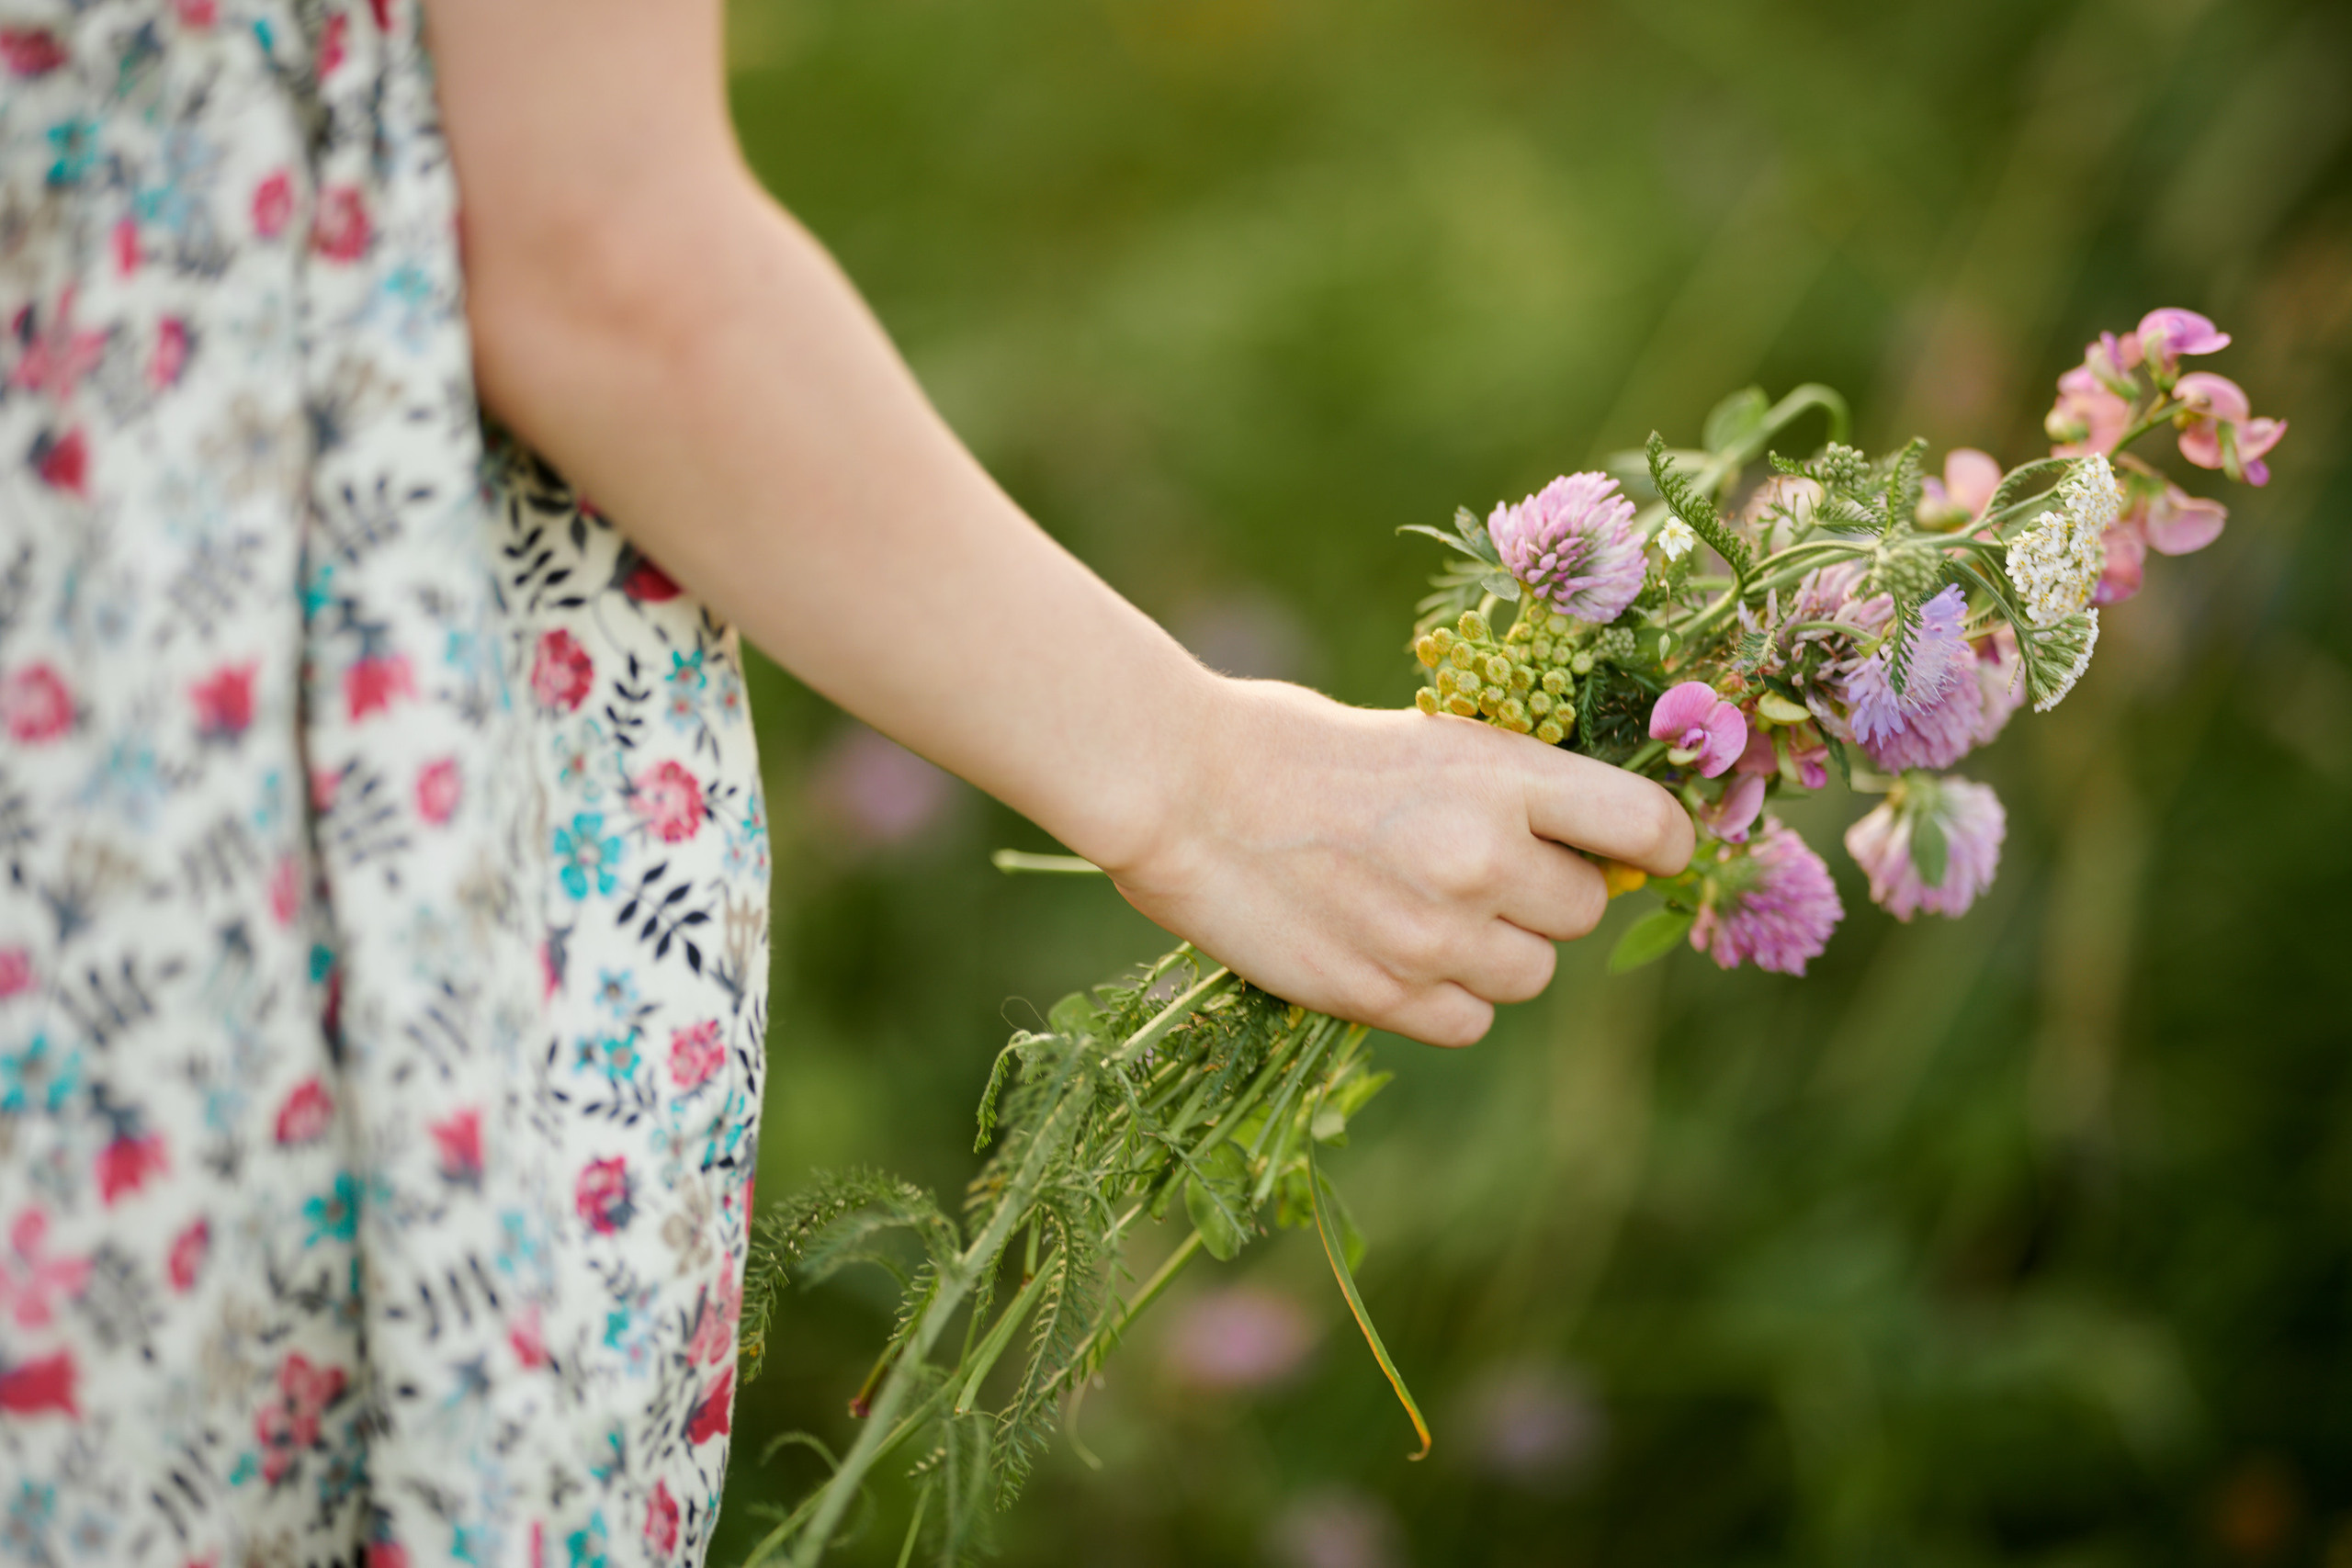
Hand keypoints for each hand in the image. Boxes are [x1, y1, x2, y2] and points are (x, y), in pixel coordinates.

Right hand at [1103, 678, 1694, 1047]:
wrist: (1181, 790)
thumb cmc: (1292, 743)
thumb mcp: (1421, 735)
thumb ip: (1505, 787)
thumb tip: (1580, 838)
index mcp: (1501, 774)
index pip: (1646, 827)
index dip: (1657, 843)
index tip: (1636, 849)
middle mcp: (1484, 858)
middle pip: (1584, 910)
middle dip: (1545, 896)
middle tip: (1478, 869)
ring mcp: (1434, 935)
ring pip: (1529, 975)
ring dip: (1494, 952)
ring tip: (1421, 909)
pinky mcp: (1381, 995)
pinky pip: (1467, 1024)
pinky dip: (1442, 1000)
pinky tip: (1391, 953)